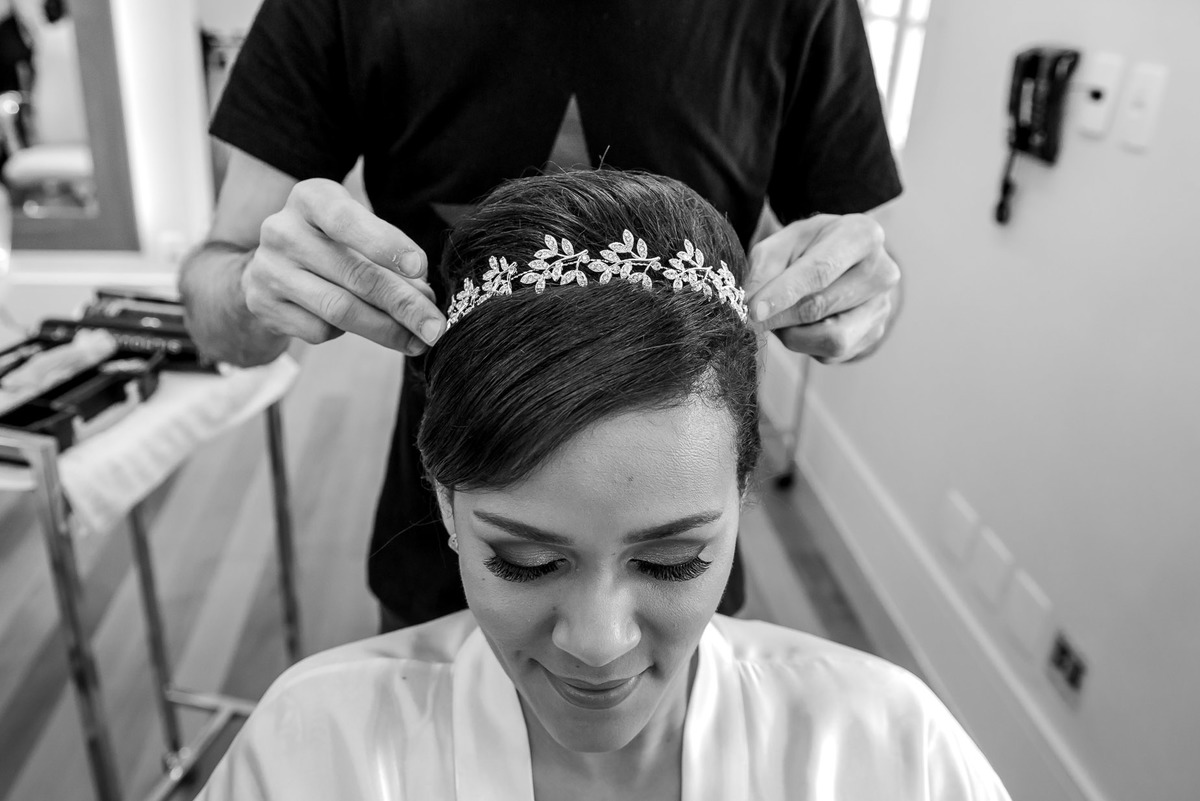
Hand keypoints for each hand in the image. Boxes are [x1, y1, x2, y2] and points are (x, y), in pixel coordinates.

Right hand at [241, 179, 444, 355]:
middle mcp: (282, 230)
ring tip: (418, 340)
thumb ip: (388, 256)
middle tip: (435, 325)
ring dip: (387, 330)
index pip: (348, 220)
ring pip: (340, 309)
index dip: (386, 244)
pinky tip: (366, 329)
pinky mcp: (263, 305)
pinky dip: (352, 334)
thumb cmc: (330, 243)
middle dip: (404, 304)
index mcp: (311, 199)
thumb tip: (424, 296)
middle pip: (355, 274)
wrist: (266, 267)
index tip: (420, 268)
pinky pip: (321, 330)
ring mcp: (268, 269)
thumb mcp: (356, 231)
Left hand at [744, 214, 900, 363]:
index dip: (782, 294)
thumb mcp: (783, 243)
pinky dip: (805, 342)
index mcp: (861, 236)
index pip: (819, 271)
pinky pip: (829, 353)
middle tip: (753, 314)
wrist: (845, 261)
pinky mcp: (873, 335)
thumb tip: (749, 303)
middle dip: (779, 316)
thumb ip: (764, 268)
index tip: (753, 310)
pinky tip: (805, 323)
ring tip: (785, 314)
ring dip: (793, 333)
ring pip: (829, 339)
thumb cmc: (811, 248)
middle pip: (819, 307)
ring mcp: (882, 307)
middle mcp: (882, 272)